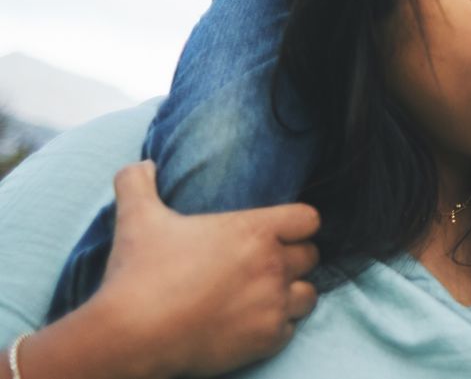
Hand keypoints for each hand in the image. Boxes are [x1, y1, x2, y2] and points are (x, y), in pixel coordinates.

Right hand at [92, 161, 320, 376]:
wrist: (128, 336)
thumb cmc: (138, 274)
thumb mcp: (137, 218)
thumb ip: (139, 183)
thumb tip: (141, 162)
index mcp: (255, 230)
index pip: (308, 219)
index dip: (294, 226)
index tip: (276, 234)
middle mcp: (273, 264)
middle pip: (310, 256)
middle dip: (290, 260)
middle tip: (262, 268)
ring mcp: (273, 304)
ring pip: (308, 295)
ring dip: (290, 294)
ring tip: (263, 297)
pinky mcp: (266, 339)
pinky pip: (290, 330)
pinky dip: (276, 329)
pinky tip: (251, 326)